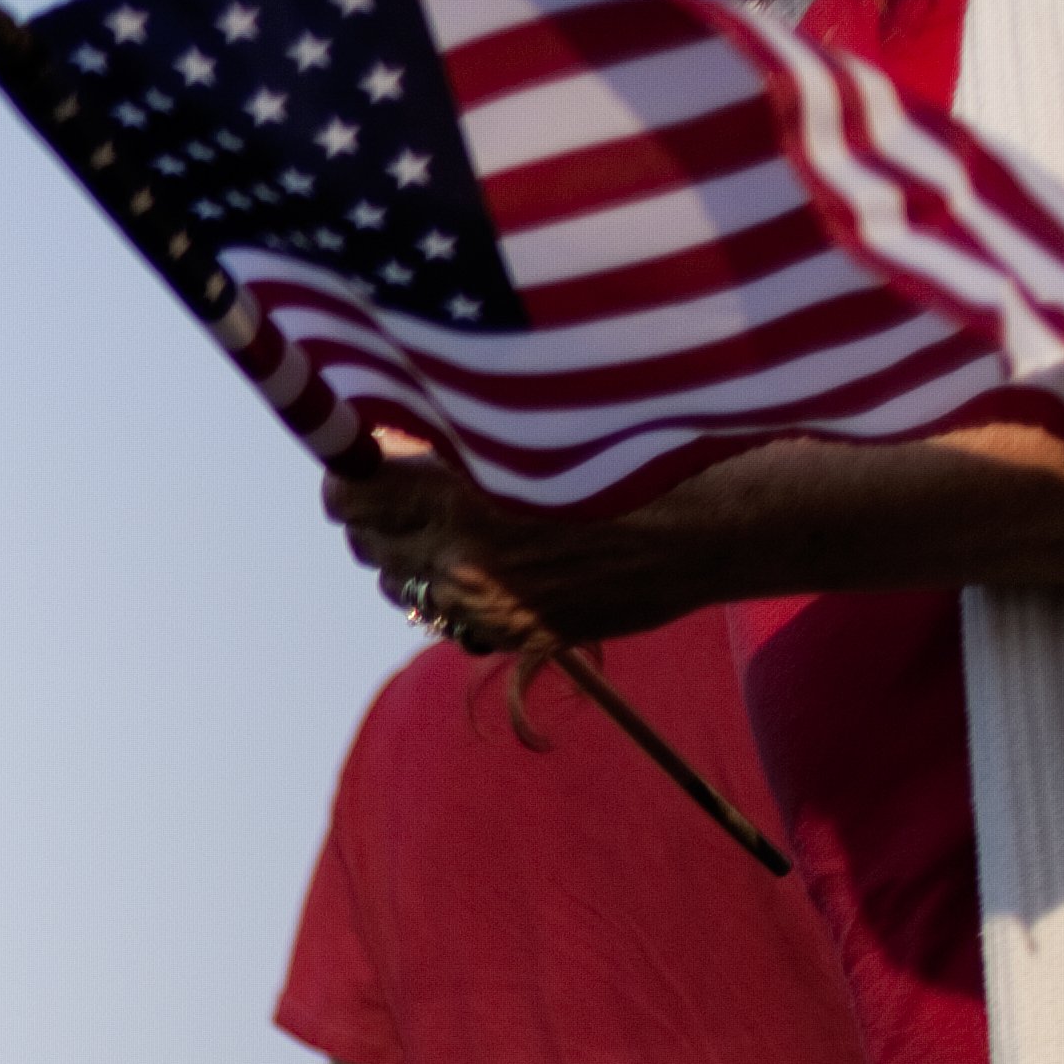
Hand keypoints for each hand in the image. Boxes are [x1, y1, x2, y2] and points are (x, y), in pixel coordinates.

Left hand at [324, 456, 684, 646]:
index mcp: (458, 499)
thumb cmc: (634, 451)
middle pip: (369, 545)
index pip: (352, 495)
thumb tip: (394, 439)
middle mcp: (461, 563)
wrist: (713, 527)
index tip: (362, 455)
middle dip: (375, 514)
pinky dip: (447, 592)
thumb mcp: (534, 427)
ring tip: (440, 524)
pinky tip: (481, 561)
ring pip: (400, 588)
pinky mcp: (516, 636)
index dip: (350, 472)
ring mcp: (487, 608)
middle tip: (397, 484)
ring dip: (406, 557)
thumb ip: (456, 438)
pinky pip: (448, 620)